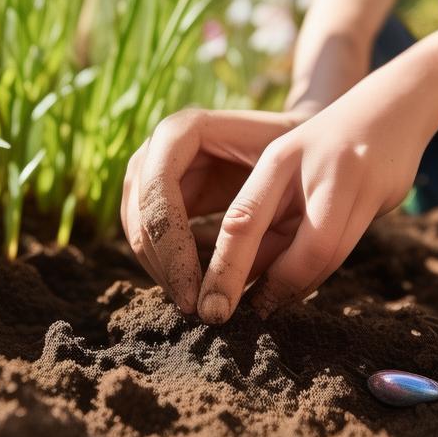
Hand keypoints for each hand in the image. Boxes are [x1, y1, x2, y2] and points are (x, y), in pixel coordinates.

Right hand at [120, 107, 312, 313]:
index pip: (158, 190)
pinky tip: (196, 288)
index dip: (170, 245)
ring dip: (161, 270)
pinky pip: (149, 236)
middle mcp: (159, 145)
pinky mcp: (160, 195)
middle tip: (193, 307)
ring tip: (195, 303)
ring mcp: (153, 169)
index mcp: (184, 129)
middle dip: (163, 265)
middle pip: (139, 213)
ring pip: (137, 229)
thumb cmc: (297, 153)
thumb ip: (251, 223)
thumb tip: (222, 285)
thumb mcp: (284, 183)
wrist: (299, 138)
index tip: (193, 291)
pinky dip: (168, 265)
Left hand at [197, 60, 437, 321]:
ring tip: (269, 306)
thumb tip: (236, 276)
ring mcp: (357, 183)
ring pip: (330, 256)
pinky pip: (346, 250)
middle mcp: (320, 170)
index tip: (213, 308)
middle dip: (277, 290)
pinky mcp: (383, 197)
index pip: (246, 221)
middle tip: (251, 316)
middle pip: (306, 250)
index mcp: (281, 158)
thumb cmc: (323, 146)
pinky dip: (318, 273)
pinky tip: (297, 287)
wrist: (391, 108)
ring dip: (300, 287)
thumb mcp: (286, 169)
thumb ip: (264, 215)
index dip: (227, 269)